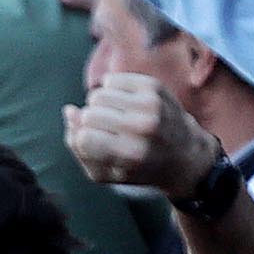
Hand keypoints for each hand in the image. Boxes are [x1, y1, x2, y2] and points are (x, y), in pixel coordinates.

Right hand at [63, 72, 219, 200]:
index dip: (82, 139)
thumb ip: (80, 148)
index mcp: (132, 155)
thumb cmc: (140, 168)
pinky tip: (124, 104)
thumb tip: (69, 111)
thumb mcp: (108, 174)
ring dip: (99, 107)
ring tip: (115, 118)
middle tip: (108, 133)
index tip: (94, 144)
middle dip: (90, 123)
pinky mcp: (153, 86)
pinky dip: (111, 92)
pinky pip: (111, 80)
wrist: (184, 154)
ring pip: (98, 95)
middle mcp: (143, 127)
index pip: (84, 138)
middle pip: (89, 114)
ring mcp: (150, 104)